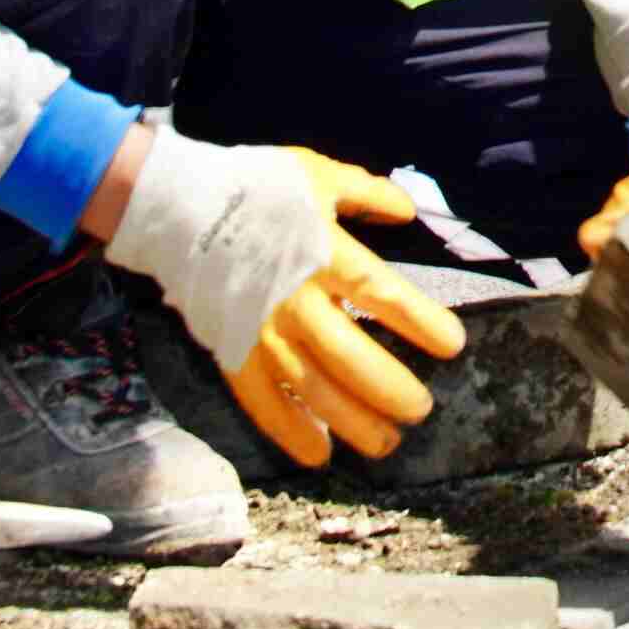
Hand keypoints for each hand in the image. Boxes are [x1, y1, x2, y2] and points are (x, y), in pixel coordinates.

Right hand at [99, 130, 467, 466]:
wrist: (176, 206)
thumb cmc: (253, 188)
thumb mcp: (316, 173)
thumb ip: (367, 193)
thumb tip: (407, 211)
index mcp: (325, 254)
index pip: (386, 296)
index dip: (423, 324)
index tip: (452, 345)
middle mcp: (297, 300)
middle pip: (354, 358)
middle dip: (392, 390)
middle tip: (420, 410)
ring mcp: (262, 331)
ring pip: (313, 390)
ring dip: (353, 423)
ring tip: (386, 442)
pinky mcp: (232, 352)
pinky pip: (262, 402)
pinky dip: (290, 432)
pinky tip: (319, 454)